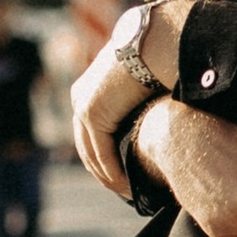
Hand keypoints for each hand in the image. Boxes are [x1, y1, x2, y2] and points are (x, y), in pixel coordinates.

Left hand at [70, 39, 144, 194]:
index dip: (105, 157)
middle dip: (104, 172)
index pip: (91, 133)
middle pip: (87, 147)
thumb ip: (140, 103)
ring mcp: (83, 106)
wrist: (154, 42)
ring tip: (129, 193)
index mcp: (89, 91)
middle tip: (125, 190)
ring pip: (92, 154)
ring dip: (109, 177)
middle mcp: (80, 99)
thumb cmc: (156, 59)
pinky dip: (114, 173)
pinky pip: (101, 153)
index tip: (123, 175)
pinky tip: (128, 186)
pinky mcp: (92, 112)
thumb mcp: (143, 85)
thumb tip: (155, 115)